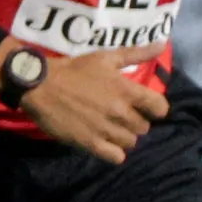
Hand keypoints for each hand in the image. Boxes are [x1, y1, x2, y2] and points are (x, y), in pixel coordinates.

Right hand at [10, 44, 166, 161]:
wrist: (39, 85)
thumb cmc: (73, 70)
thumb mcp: (105, 57)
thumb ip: (136, 54)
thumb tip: (162, 44)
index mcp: (127, 91)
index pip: (160, 108)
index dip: (155, 108)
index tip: (144, 106)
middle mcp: (120, 112)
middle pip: (144, 127)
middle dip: (135, 122)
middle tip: (120, 116)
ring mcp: (105, 129)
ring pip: (130, 142)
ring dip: (123, 136)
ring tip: (110, 129)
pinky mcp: (89, 143)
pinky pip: (116, 157)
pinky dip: (114, 153)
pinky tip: (105, 144)